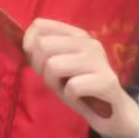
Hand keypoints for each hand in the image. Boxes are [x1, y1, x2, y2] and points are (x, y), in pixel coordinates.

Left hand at [24, 19, 138, 137]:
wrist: (112, 111)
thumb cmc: (81, 87)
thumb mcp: (58, 67)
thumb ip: (43, 53)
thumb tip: (26, 45)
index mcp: (76, 35)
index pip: (40, 25)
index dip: (29, 45)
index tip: (38, 61)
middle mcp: (89, 43)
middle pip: (43, 45)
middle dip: (40, 66)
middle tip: (54, 79)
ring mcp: (99, 60)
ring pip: (53, 64)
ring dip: (53, 83)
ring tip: (66, 88)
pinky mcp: (106, 81)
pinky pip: (72, 86)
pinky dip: (70, 96)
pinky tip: (80, 97)